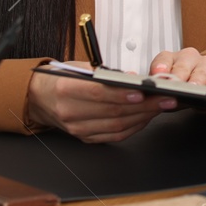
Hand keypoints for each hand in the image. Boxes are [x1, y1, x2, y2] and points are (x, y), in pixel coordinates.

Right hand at [26, 63, 174, 143]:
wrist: (39, 97)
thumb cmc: (62, 78)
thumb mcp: (79, 67)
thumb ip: (105, 74)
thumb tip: (134, 80)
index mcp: (65, 89)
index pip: (98, 93)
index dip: (123, 94)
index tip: (144, 92)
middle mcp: (70, 112)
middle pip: (113, 112)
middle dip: (145, 106)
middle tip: (166, 98)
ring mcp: (77, 129)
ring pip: (117, 126)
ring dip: (143, 117)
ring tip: (162, 106)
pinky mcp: (85, 138)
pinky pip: (114, 136)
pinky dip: (134, 126)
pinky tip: (146, 117)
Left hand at [149, 47, 205, 91]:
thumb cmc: (186, 88)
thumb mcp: (170, 92)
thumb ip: (161, 95)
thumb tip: (154, 99)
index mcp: (172, 59)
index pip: (164, 59)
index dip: (161, 66)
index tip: (158, 73)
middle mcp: (189, 58)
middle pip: (183, 64)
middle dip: (178, 75)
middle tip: (173, 86)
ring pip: (201, 70)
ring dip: (196, 80)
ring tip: (192, 89)